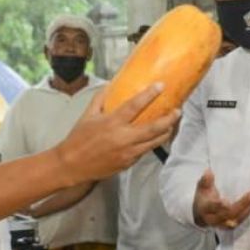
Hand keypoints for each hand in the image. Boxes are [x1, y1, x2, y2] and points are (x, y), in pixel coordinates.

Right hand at [54, 85, 178, 183]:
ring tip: (172, 125)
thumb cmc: (78, 139)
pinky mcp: (128, 163)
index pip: (135, 106)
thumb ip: (100, 99)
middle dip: (169, 119)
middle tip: (178, 111)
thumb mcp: (87, 115)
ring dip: (166, 133)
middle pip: (153, 128)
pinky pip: (144, 151)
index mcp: (112, 123)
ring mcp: (127, 153)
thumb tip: (110, 85)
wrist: (72, 165)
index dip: (149, 95)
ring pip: (154, 142)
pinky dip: (151, 143)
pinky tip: (154, 138)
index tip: (160, 86)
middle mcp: (122, 138)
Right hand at [192, 169, 249, 228]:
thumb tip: (209, 172)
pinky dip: (248, 210)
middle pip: (228, 214)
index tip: (224, 202)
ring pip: (237, 218)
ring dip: (248, 207)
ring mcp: (222, 224)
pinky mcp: (230, 226)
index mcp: (204, 209)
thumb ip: (205, 181)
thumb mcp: (201, 188)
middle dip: (241, 204)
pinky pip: (241, 219)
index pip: (211, 208)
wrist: (201, 214)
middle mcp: (213, 219)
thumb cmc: (203, 198)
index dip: (217, 206)